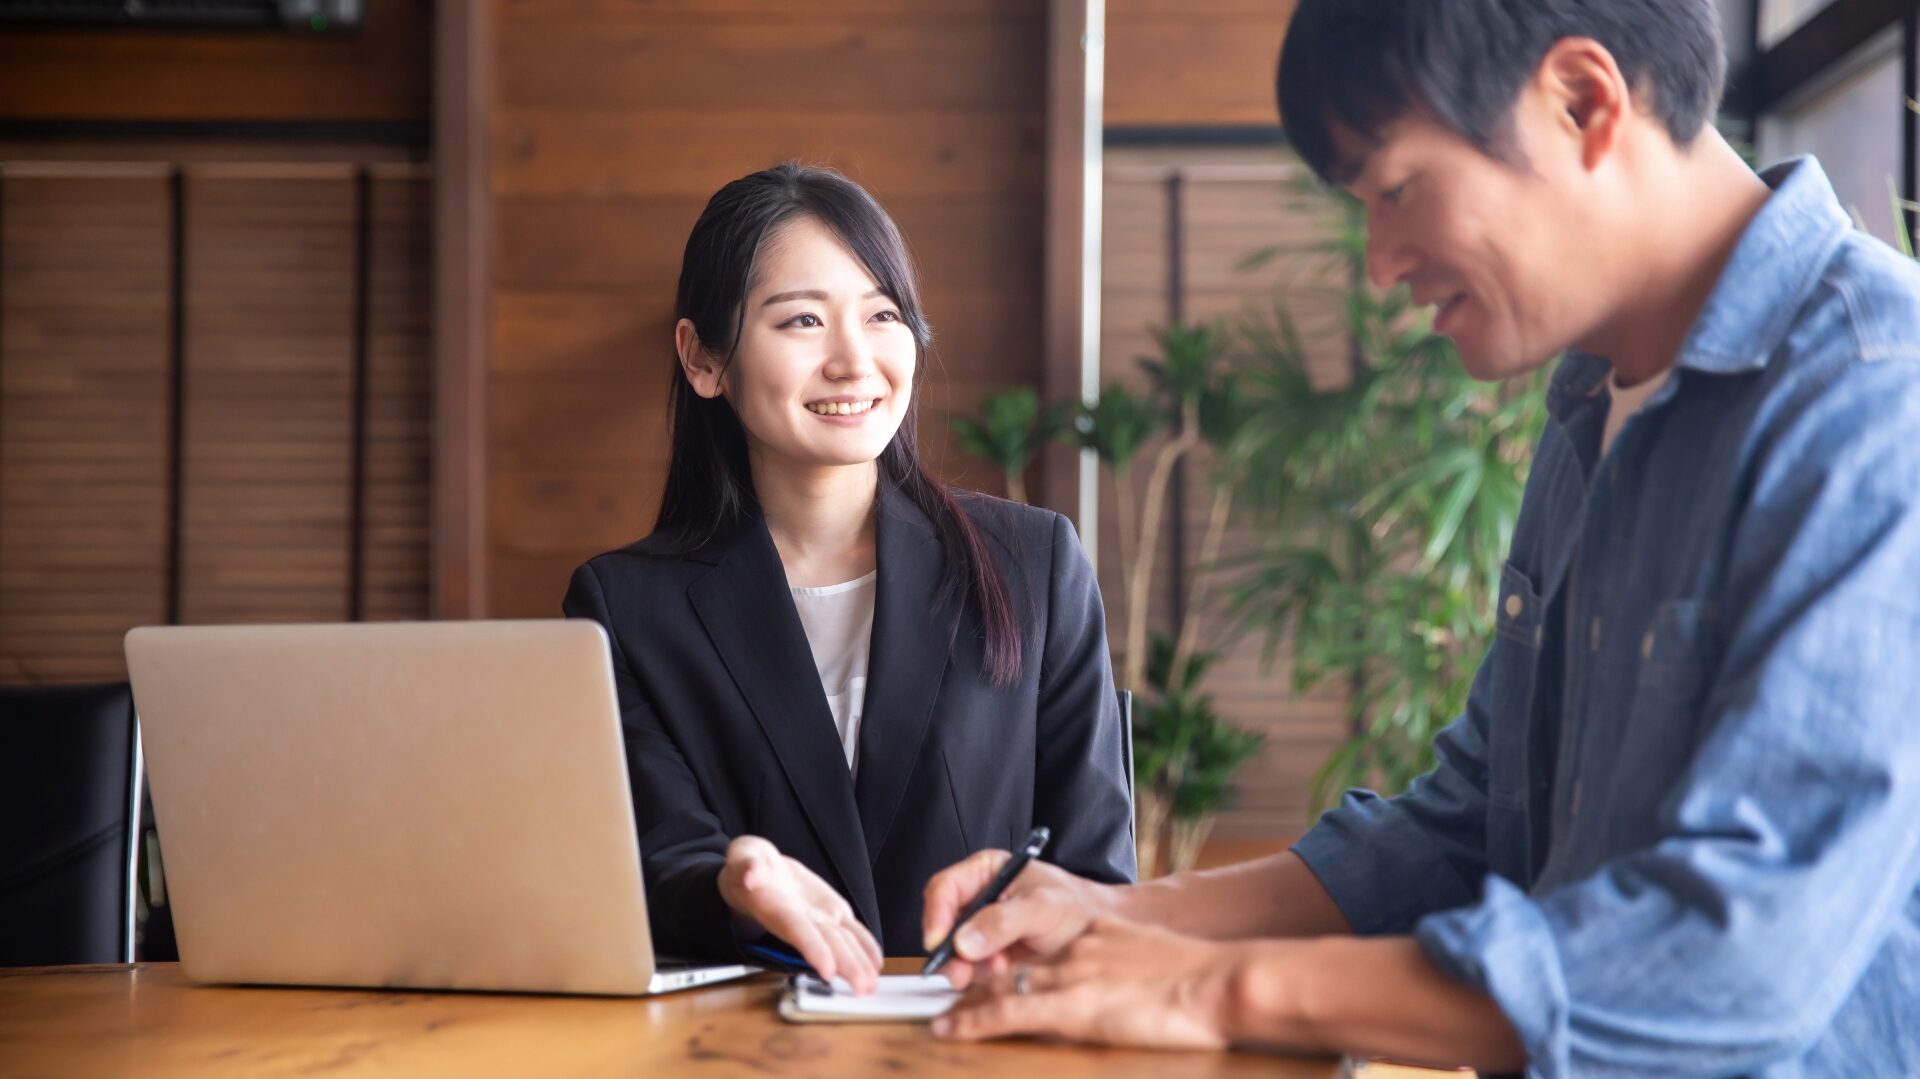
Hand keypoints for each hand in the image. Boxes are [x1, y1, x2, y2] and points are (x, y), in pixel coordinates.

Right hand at [717, 835, 880, 992]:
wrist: (759, 874)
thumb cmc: (748, 868)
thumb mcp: (743, 858)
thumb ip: (747, 866)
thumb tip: (751, 876)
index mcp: (778, 909)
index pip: (798, 931)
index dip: (813, 949)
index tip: (827, 969)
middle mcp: (801, 920)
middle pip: (826, 944)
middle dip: (845, 966)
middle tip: (861, 987)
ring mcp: (818, 919)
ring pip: (842, 942)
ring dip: (858, 964)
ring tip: (871, 984)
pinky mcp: (832, 912)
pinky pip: (852, 931)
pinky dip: (865, 946)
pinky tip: (875, 963)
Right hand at [920, 848, 1115, 988]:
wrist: (1101, 932)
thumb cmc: (1077, 906)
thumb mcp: (1042, 907)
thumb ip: (1004, 921)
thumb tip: (965, 941)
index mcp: (986, 871)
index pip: (944, 888)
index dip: (936, 915)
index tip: (939, 942)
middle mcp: (978, 897)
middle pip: (942, 922)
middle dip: (949, 949)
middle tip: (959, 971)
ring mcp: (982, 927)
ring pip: (953, 949)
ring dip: (966, 965)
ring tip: (996, 967)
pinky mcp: (989, 952)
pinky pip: (969, 966)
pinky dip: (979, 975)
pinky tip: (1002, 970)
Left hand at [932, 917, 1242, 1048]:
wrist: (1217, 983)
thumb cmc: (1203, 979)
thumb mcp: (1158, 959)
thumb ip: (1131, 966)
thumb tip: (1129, 986)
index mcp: (1097, 934)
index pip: (1039, 945)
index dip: (1007, 955)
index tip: (987, 965)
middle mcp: (1076, 949)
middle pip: (1012, 960)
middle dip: (976, 974)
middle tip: (948, 986)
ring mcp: (1070, 976)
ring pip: (1001, 984)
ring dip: (965, 1000)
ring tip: (939, 1011)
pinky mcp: (1070, 1007)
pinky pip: (1007, 1013)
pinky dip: (972, 1021)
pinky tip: (950, 1028)